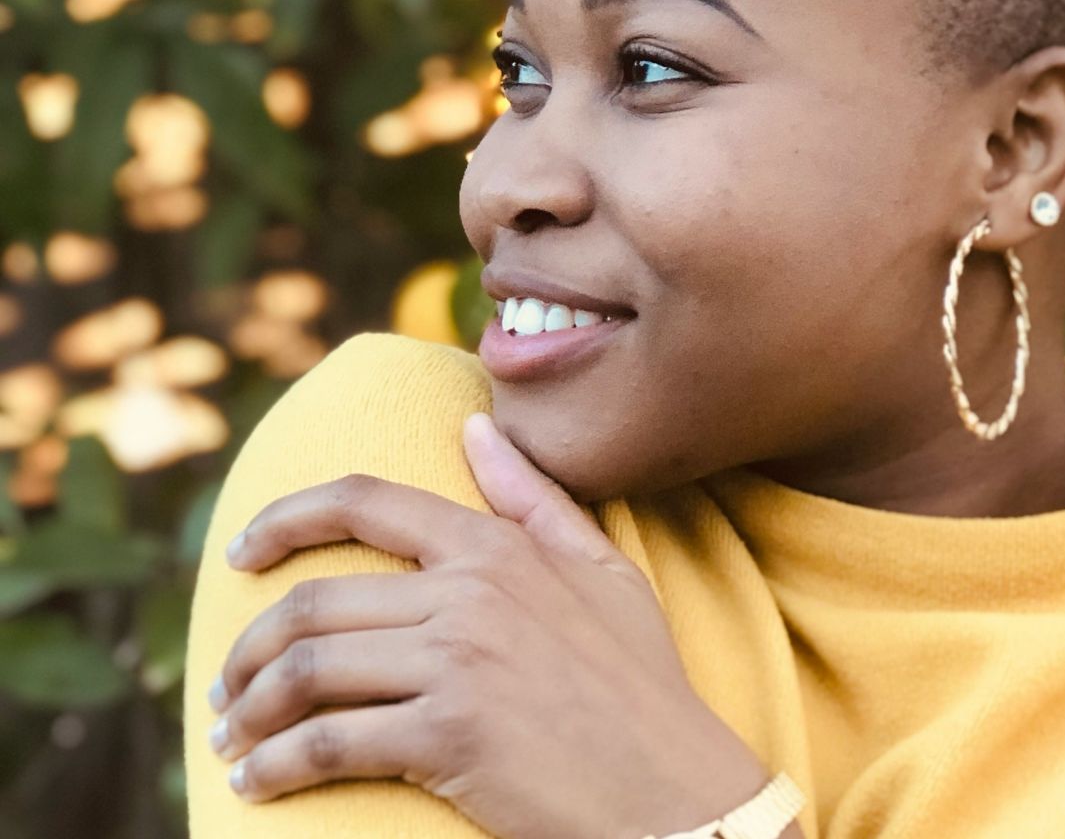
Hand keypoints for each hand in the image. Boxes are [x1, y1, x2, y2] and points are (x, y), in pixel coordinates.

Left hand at [207, 413, 776, 838]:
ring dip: (250, 711)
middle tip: (231, 689)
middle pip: (313, 603)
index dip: (285, 520)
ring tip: (236, 740)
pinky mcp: (447, 733)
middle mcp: (472, 592)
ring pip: (307, 671)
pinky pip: (325, 742)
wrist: (676, 792)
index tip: (239, 554)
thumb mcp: (606, 575)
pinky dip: (274, 766)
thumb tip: (476, 428)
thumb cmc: (645, 689)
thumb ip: (535, 500)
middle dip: (250, 651)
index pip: (365, 502)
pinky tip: (257, 784)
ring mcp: (458, 660)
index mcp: (500, 548)